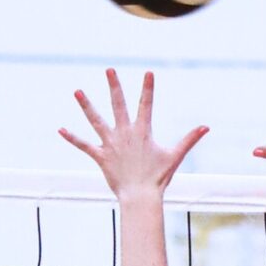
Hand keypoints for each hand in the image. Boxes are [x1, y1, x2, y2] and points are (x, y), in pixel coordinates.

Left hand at [59, 69, 207, 199]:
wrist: (140, 196)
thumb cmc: (158, 177)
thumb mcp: (175, 156)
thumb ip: (189, 140)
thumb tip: (206, 127)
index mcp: (142, 132)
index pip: (146, 105)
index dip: (148, 88)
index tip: (148, 72)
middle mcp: (125, 134)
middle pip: (118, 105)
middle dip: (114, 86)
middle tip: (109, 69)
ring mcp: (111, 144)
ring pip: (96, 120)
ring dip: (86, 105)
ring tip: (77, 91)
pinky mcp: (101, 156)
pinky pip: (84, 145)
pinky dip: (72, 138)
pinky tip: (60, 129)